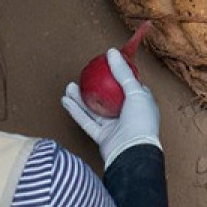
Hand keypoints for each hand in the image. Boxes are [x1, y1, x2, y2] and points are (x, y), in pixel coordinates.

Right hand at [62, 50, 161, 165]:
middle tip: (82, 77)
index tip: (104, 67)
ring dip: (80, 98)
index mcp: (140, 104)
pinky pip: (87, 121)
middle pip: (107, 98)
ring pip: (94, 110)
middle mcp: (128, 115)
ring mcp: (115, 127)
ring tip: (69, 86)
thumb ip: (122, 72)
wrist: (133, 154)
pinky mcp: (103, 137)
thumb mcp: (135, 91)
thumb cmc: (140, 122)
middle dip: (93, 87)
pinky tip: (66, 100)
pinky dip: (76, 111)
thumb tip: (111, 52)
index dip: (117, 76)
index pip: (128, 86)